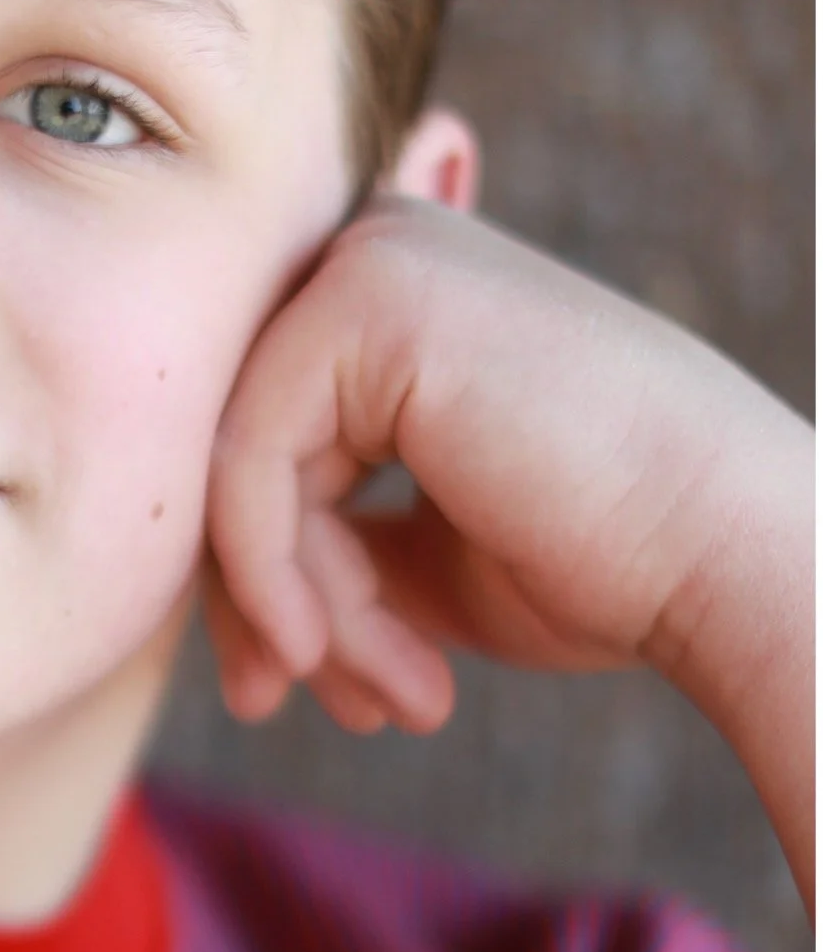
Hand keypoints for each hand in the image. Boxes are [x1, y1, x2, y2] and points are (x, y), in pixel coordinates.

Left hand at [203, 195, 814, 907]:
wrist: (734, 565)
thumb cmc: (606, 562)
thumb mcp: (426, 551)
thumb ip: (324, 532)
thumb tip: (217, 583)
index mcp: (395, 293)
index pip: (261, 433)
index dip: (259, 570)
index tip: (283, 684)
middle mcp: (376, 247)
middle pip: (235, 441)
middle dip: (256, 593)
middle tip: (290, 704)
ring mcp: (370, 258)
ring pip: (236, 462)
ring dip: (293, 606)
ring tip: (380, 695)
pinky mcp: (365, 297)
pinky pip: (248, 458)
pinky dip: (270, 573)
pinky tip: (329, 653)